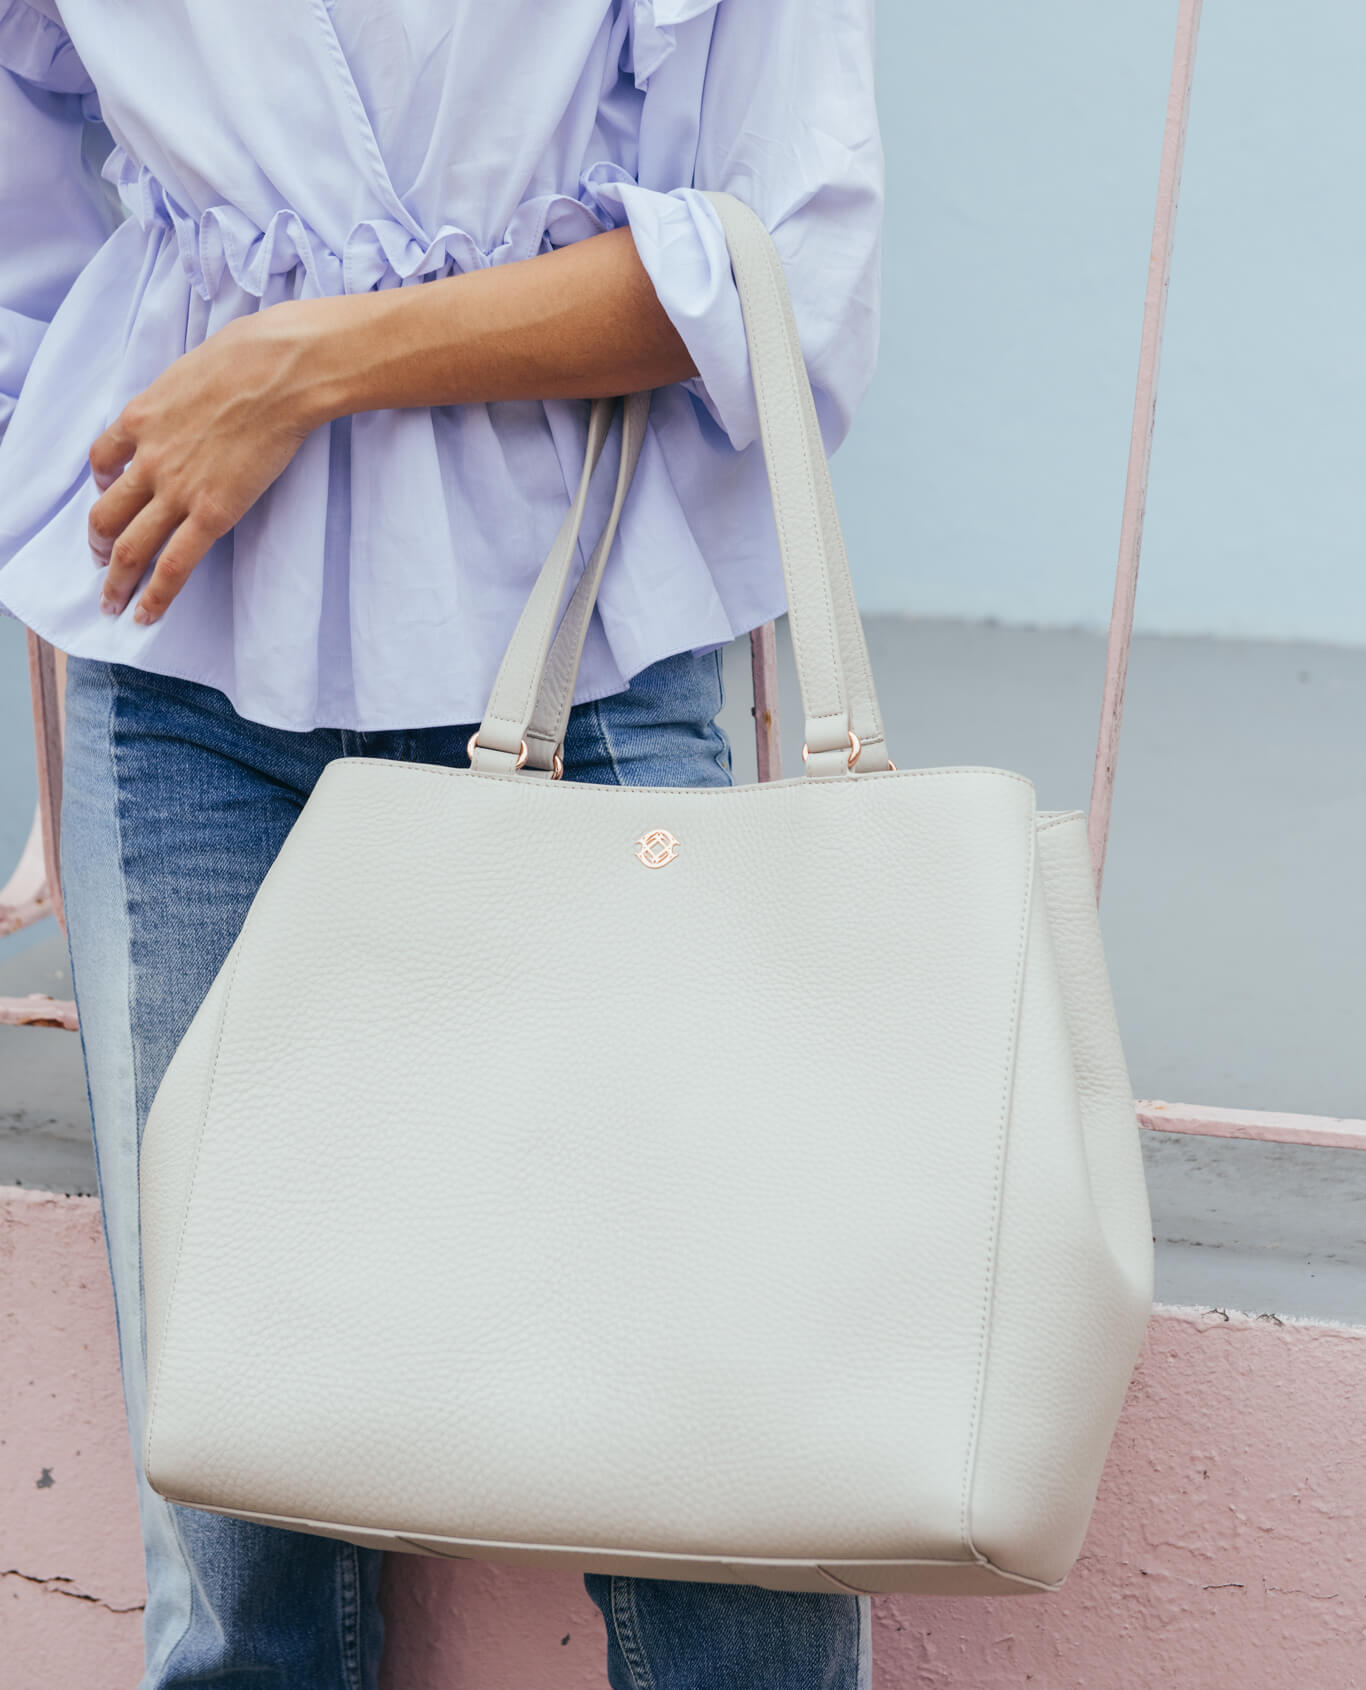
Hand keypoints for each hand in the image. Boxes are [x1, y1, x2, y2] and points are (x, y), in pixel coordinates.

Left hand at [88, 305, 324, 623]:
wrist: (280, 372)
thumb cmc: (246, 357)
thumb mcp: (188, 369)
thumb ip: (175, 398)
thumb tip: (186, 404)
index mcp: (138, 418)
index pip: (102, 460)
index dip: (101, 486)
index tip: (107, 497)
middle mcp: (148, 460)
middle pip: (105, 514)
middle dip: (98, 545)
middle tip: (99, 563)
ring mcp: (176, 490)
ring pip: (129, 546)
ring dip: (116, 579)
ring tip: (112, 602)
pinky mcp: (212, 513)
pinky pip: (174, 564)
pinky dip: (155, 595)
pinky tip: (146, 614)